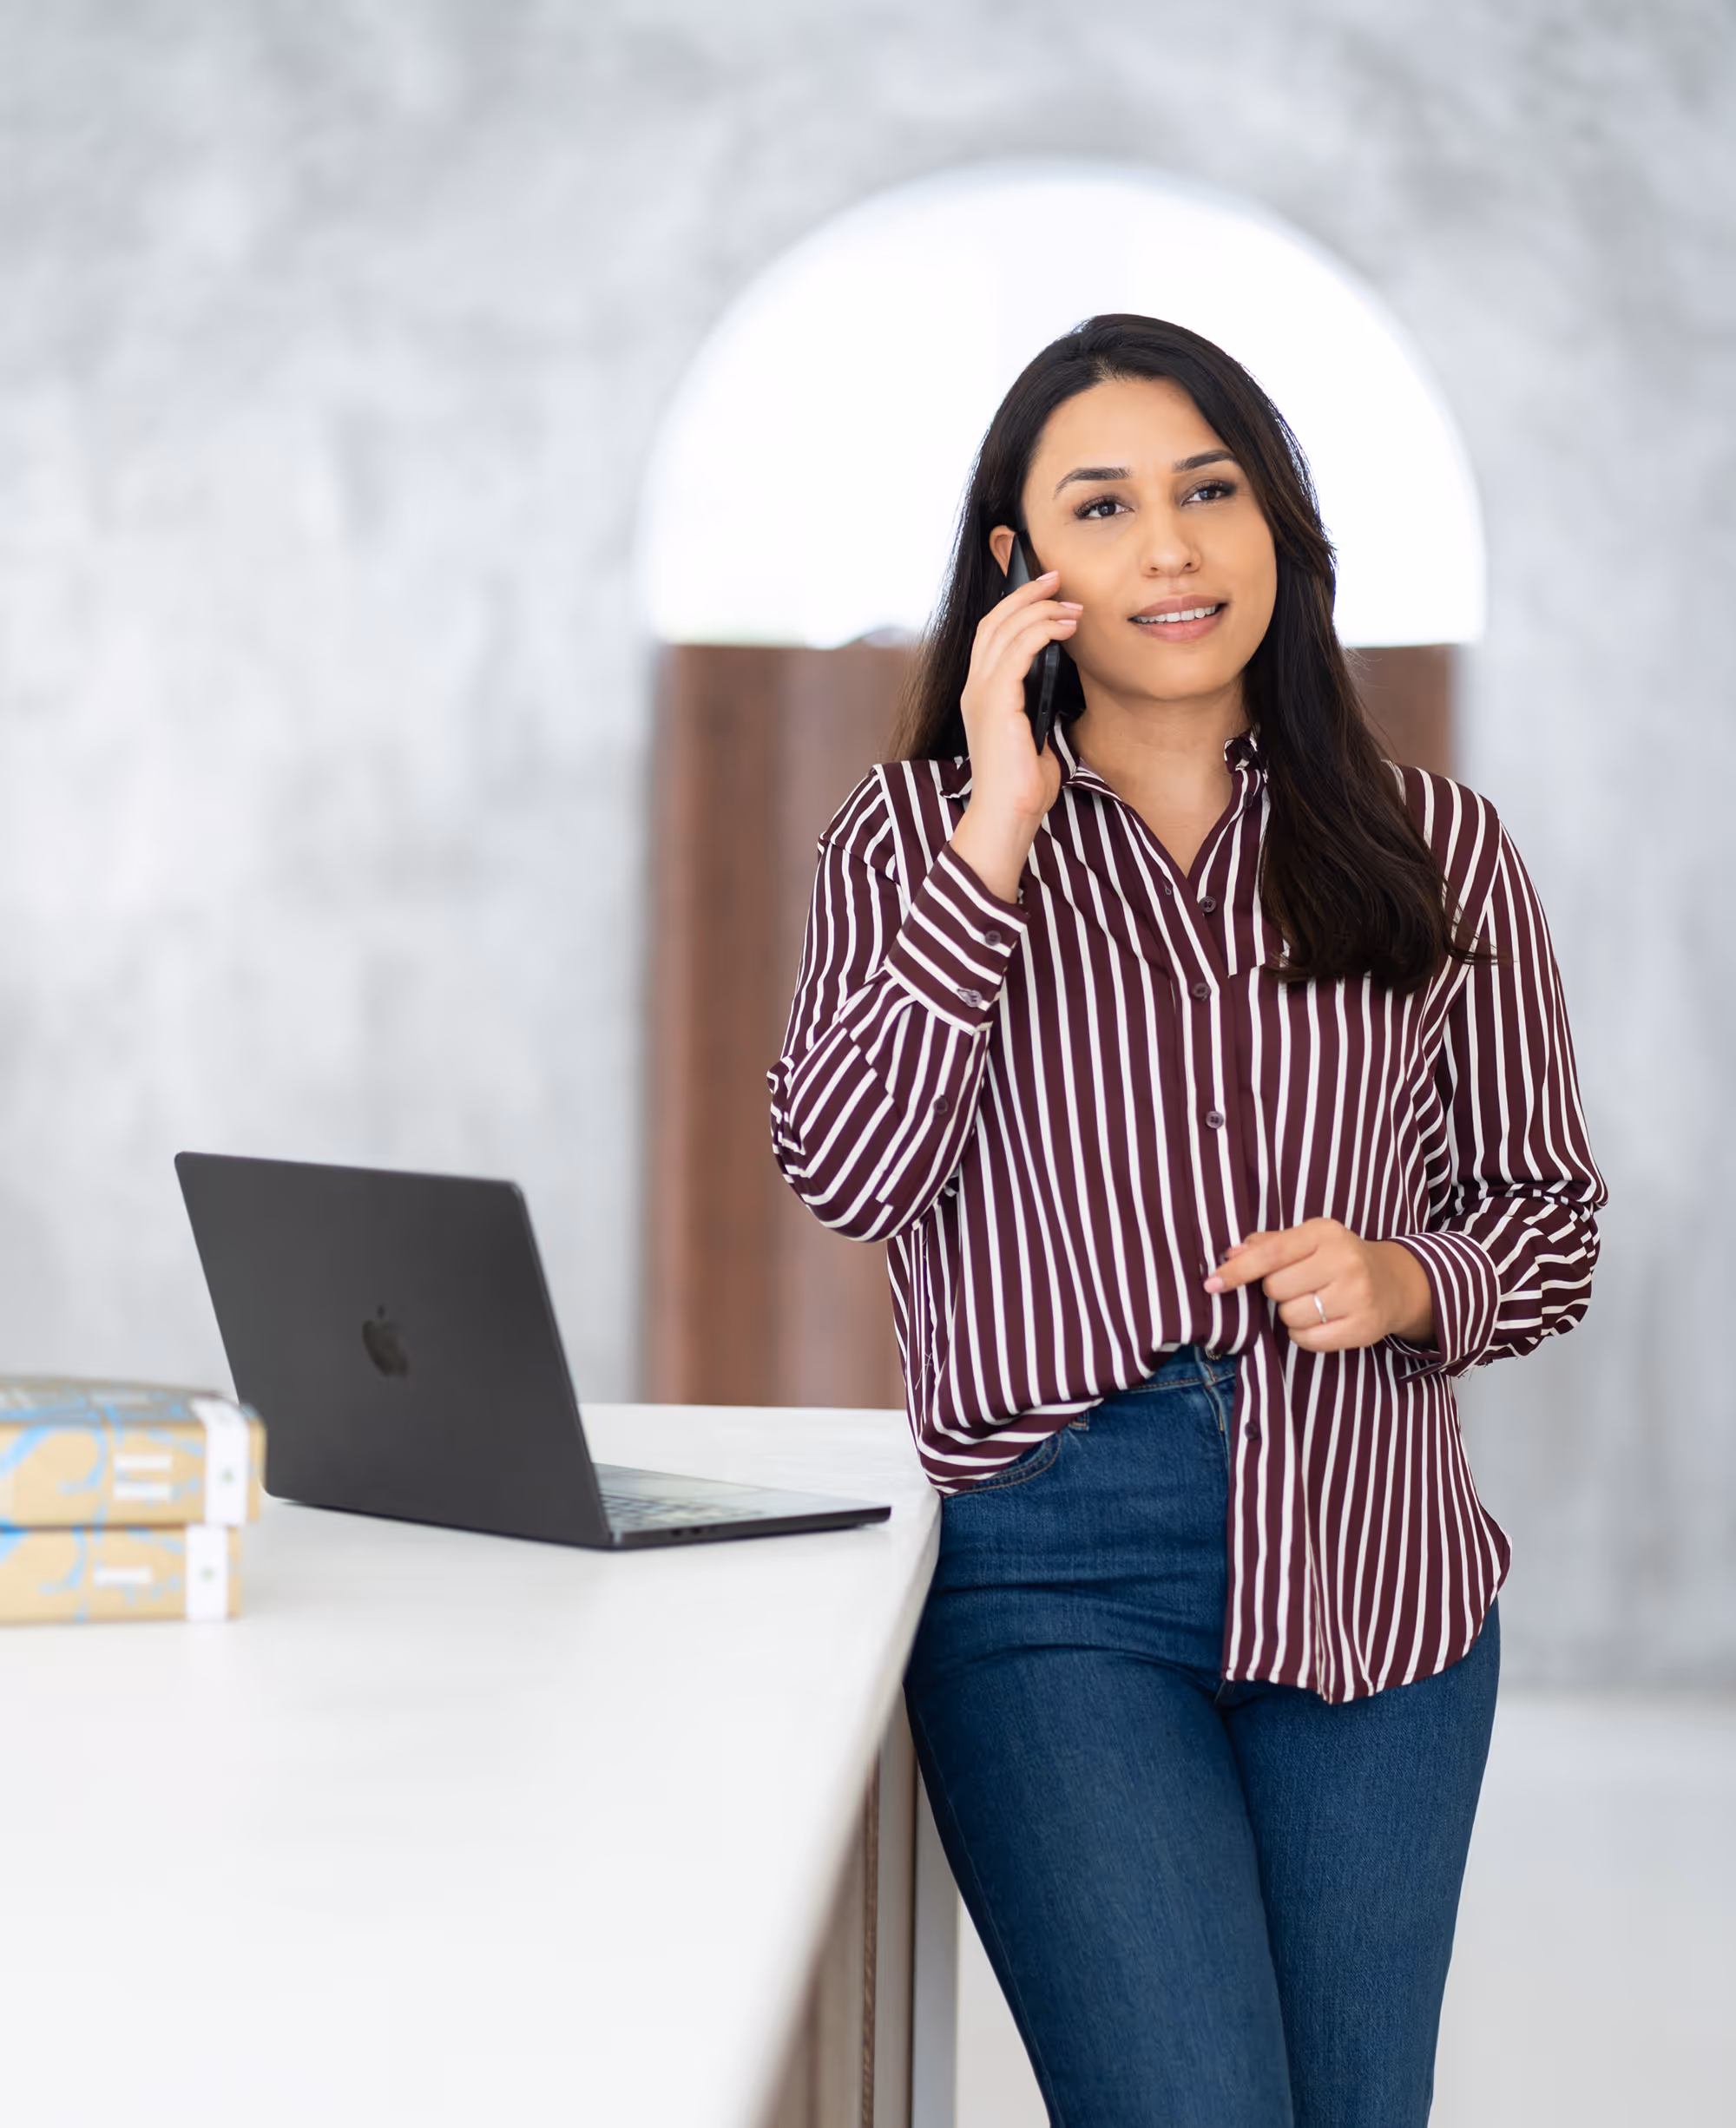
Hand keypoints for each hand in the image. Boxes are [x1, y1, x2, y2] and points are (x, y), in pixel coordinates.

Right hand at [949, 566, 1077, 899]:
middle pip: (995, 621)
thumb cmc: (1024, 786)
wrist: (1008, 815)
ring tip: (1072, 605)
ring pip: (1006, 629)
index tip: (1046, 591)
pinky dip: (1043, 630)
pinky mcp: (997, 702)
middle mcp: (975, 688)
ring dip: (1042, 610)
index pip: (991, 635)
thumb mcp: (1035, 736)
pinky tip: (1065, 627)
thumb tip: (1062, 687)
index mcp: (981, 695)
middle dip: (1027, 594)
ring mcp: (982, 693)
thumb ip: (1039, 708)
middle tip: (1058, 578)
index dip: (1015, 606)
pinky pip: (1018, 650)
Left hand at [1204, 1218, 1435, 1351]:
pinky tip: (1319, 1320)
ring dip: (1290, 1314)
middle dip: (1275, 1291)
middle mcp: (1344, 1260)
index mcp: (1325, 1232)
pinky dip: (1303, 1335)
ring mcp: (1357, 1295)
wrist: (1391, 1283)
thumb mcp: (1307, 1240)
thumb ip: (1267, 1244)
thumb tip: (1230, 1254)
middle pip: (1276, 1288)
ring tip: (1311, 1302)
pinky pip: (1308, 1340)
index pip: (1270, 1253)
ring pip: (1290, 1316)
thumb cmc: (1335, 1259)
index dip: (1238, 1271)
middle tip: (1295, 1286)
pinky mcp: (1364, 1327)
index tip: (1211, 1284)